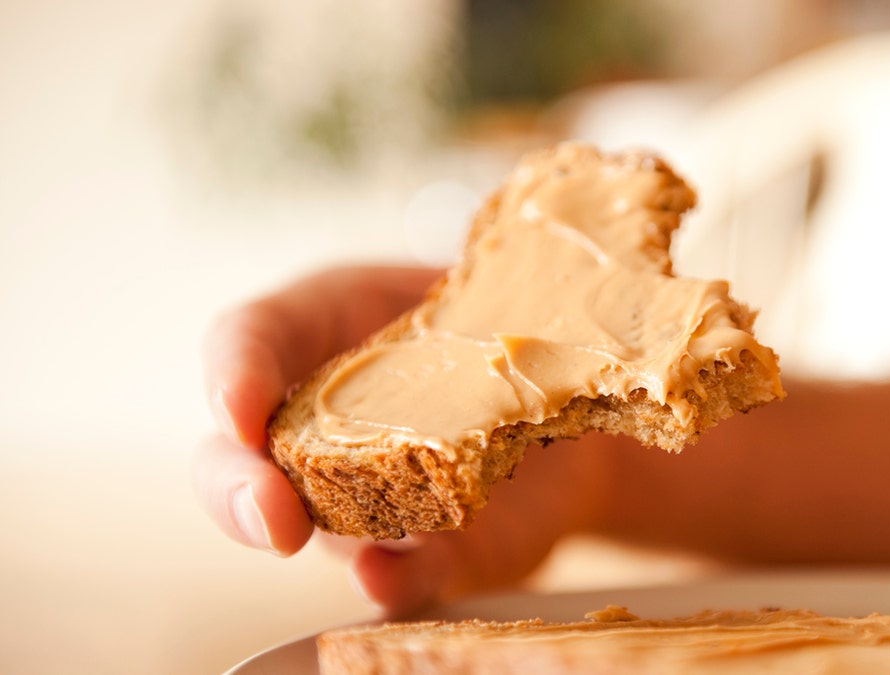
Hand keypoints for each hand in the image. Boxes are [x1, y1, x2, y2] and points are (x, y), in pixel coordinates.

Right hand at [193, 265, 610, 615]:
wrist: (572, 395)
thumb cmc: (499, 320)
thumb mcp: (483, 287)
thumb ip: (472, 292)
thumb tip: (487, 273)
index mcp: (326, 327)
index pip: (249, 343)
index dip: (233, 374)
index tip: (238, 409)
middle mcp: (325, 422)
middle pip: (241, 460)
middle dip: (240, 490)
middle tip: (268, 514)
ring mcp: (366, 494)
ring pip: (313, 524)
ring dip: (318, 536)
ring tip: (323, 543)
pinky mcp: (427, 546)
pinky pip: (399, 571)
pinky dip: (391, 578)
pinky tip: (383, 578)